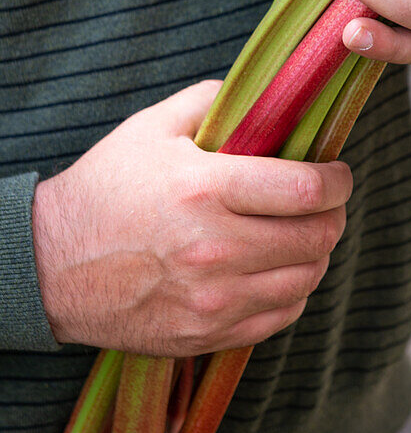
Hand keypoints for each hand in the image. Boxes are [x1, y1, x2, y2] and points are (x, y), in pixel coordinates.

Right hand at [32, 81, 351, 356]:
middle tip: (325, 201)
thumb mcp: (153, 127)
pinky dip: (292, 290)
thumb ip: (217, 102)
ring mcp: (211, 301)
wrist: (50, 265)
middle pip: (316, 237)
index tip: (337, 173)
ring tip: (302, 231)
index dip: (337, 180)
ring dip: (316, 252)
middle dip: (333, 214)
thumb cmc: (106, 188)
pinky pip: (280, 317)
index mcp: (204, 190)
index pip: (306, 190)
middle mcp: (213, 250)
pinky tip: (277, 267)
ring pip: (306, 280)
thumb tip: (272, 97)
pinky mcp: (205, 335)